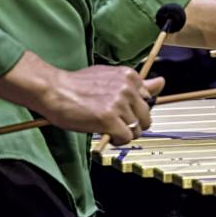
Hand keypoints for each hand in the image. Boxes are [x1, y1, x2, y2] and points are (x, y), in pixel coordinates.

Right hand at [0, 50, 164, 142]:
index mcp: (129, 76)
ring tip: (107, 127)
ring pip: (136, 129)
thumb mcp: (110, 77)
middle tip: (115, 123)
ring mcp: (119, 103)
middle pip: (146, 116)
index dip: (135, 109)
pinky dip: (117, 140)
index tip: (124, 113)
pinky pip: (125, 138)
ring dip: (123, 133)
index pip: (148, 99)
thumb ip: (137, 83)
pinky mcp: (109, 119)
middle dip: (133, 124)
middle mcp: (127, 88)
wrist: (54, 90)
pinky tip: (105, 134)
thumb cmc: (77, 84)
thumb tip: (161, 82)